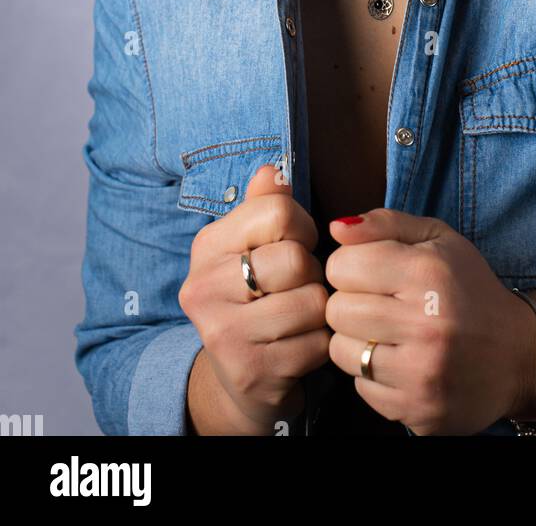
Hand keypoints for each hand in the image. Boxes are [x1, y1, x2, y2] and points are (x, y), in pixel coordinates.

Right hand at [179, 163, 330, 433]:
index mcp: (207, 246)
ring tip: (301, 316)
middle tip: (298, 287)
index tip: (297, 244)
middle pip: (296, 259)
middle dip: (311, 273)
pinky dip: (320, 344)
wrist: (239, 376)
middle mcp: (203, 288)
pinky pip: (316, 344)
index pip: (278, 210)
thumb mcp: (254, 246)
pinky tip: (300, 345)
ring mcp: (223, 334)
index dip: (303, 226)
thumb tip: (274, 170)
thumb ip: (264, 205)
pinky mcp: (249, 372)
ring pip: (310, 302)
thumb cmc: (257, 297)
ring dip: (319, 310)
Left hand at [323, 209, 535, 435]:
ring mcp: (421, 374)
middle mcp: (424, 325)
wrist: (519, 355)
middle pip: (336, 310)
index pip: (342, 266)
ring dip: (358, 341)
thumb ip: (385, 224)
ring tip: (389, 333)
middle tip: (381, 304)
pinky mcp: (418, 410)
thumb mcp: (439, 240)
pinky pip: (361, 388)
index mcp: (427, 274)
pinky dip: (373, 375)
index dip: (352, 265)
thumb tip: (336, 230)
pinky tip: (401, 362)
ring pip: (340, 352)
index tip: (373, 273)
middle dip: (352, 303)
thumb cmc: (470, 290)